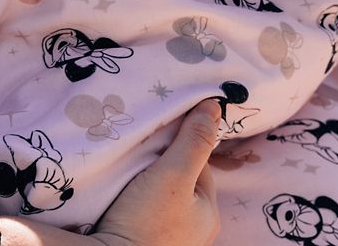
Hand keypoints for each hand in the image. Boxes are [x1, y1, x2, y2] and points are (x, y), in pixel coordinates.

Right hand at [90, 99, 221, 245]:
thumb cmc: (148, 221)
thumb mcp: (174, 174)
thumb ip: (193, 141)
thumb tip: (214, 105)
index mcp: (209, 213)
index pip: (199, 165)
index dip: (180, 145)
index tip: (158, 135)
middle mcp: (196, 229)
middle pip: (181, 180)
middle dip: (163, 163)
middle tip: (141, 149)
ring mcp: (172, 238)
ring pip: (162, 195)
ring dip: (148, 180)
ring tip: (130, 169)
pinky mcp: (148, 241)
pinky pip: (147, 211)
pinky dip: (138, 199)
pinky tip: (124, 193)